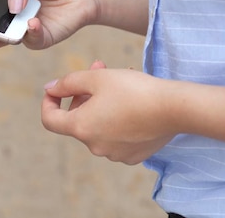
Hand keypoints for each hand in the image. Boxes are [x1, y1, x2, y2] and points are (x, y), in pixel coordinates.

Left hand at [41, 63, 174, 164]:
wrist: (175, 109)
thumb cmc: (134, 90)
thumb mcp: (97, 77)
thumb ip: (68, 82)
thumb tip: (50, 88)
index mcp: (81, 128)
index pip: (50, 119)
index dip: (49, 101)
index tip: (56, 89)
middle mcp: (94, 146)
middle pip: (77, 118)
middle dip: (83, 93)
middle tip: (98, 69)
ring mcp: (114, 153)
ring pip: (98, 124)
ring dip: (101, 102)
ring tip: (120, 80)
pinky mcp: (132, 155)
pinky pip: (115, 134)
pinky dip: (116, 117)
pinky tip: (132, 101)